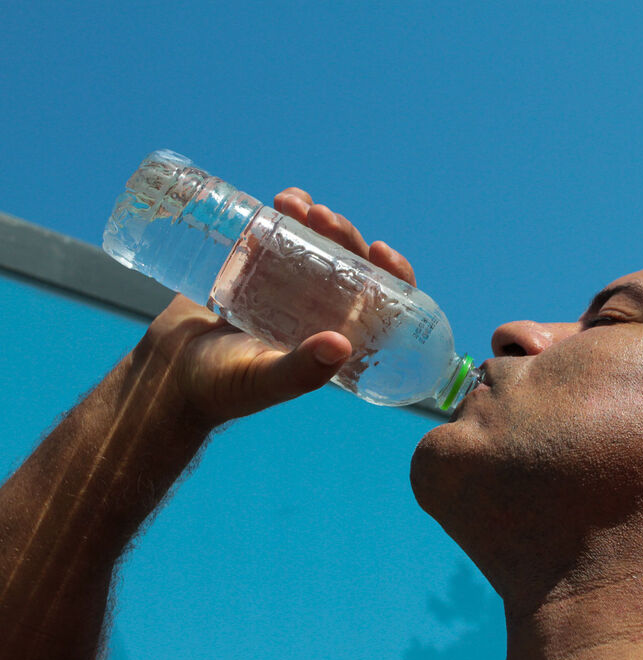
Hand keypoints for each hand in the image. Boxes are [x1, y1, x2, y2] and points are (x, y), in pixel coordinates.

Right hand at [136, 188, 417, 427]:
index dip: (391, 276)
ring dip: (317, 221)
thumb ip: (300, 370)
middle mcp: (318, 314)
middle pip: (349, 267)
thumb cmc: (221, 389)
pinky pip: (280, 237)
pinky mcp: (255, 271)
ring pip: (317, 247)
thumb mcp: (264, 381)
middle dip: (344, 237)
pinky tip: (284, 200)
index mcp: (336, 341)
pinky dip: (286, 216)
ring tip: (295, 202)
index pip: (381, 306)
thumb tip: (342, 344)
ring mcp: (288, 290)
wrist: (165, 375)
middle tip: (324, 217)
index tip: (380, 251)